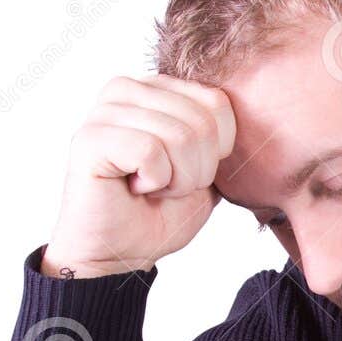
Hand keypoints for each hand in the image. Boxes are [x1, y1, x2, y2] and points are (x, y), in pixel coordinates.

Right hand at [43, 74, 235, 277]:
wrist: (123, 252)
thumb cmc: (161, 211)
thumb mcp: (207, 169)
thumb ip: (221, 136)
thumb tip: (251, 113)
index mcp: (156, 88)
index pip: (218, 103)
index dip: (216, 153)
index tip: (186, 170)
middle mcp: (126, 89)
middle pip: (203, 122)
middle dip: (197, 170)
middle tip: (167, 185)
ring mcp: (104, 111)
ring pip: (180, 137)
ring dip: (176, 179)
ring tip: (150, 186)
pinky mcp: (90, 138)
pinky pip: (151, 152)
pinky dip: (155, 182)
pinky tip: (134, 187)